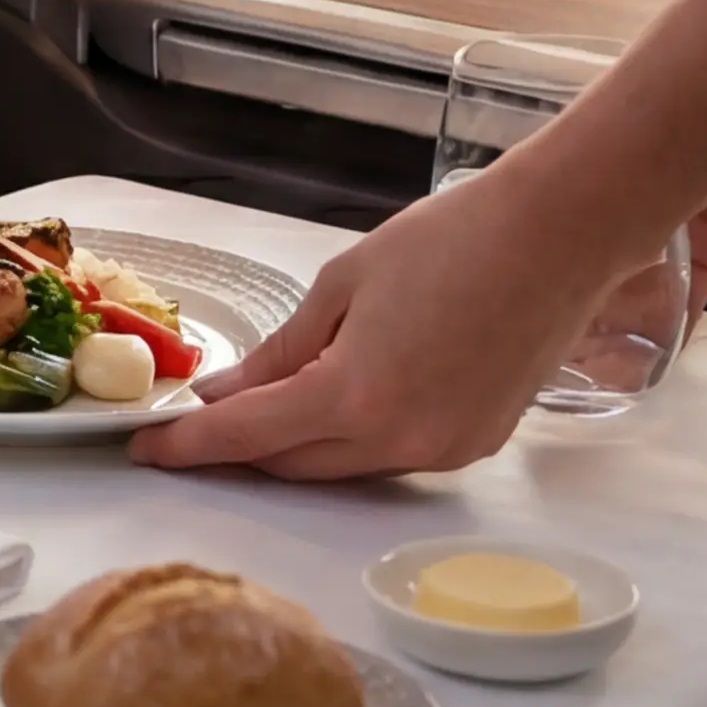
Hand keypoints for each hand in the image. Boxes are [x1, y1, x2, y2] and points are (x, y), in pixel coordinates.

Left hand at [129, 163, 606, 483]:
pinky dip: (355, 440)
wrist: (558, 239)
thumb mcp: (345, 285)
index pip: (250, 436)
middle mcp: (402, 441)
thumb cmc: (450, 241)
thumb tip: (228, 396)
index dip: (192, 447)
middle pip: (295, 464)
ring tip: (261, 411)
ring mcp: (444, 451)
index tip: (148, 448)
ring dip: (298, 447)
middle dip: (241, 451)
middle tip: (196, 427)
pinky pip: (394, 457)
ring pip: (345, 468)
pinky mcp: (475, 446)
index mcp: (356, 396)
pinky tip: (341, 404)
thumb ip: (282, 352)